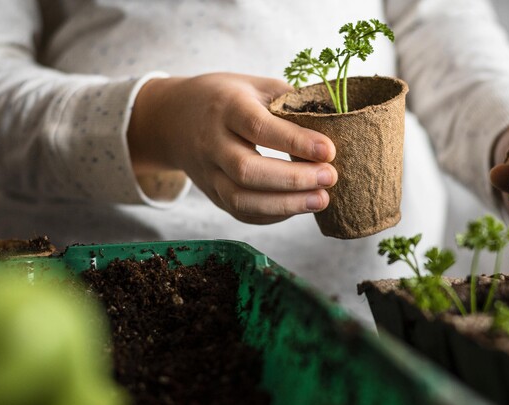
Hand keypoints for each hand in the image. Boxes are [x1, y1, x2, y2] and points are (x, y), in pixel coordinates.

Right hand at [127, 73, 337, 223]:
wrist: (171, 119)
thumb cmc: (226, 98)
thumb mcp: (254, 85)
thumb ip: (290, 101)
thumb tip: (336, 118)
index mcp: (225, 107)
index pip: (258, 127)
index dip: (295, 141)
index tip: (329, 151)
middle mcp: (211, 142)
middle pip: (247, 170)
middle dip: (293, 178)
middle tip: (331, 177)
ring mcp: (208, 173)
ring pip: (241, 199)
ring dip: (286, 205)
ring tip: (322, 199)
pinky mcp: (212, 194)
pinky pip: (241, 213)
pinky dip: (273, 215)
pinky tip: (300, 207)